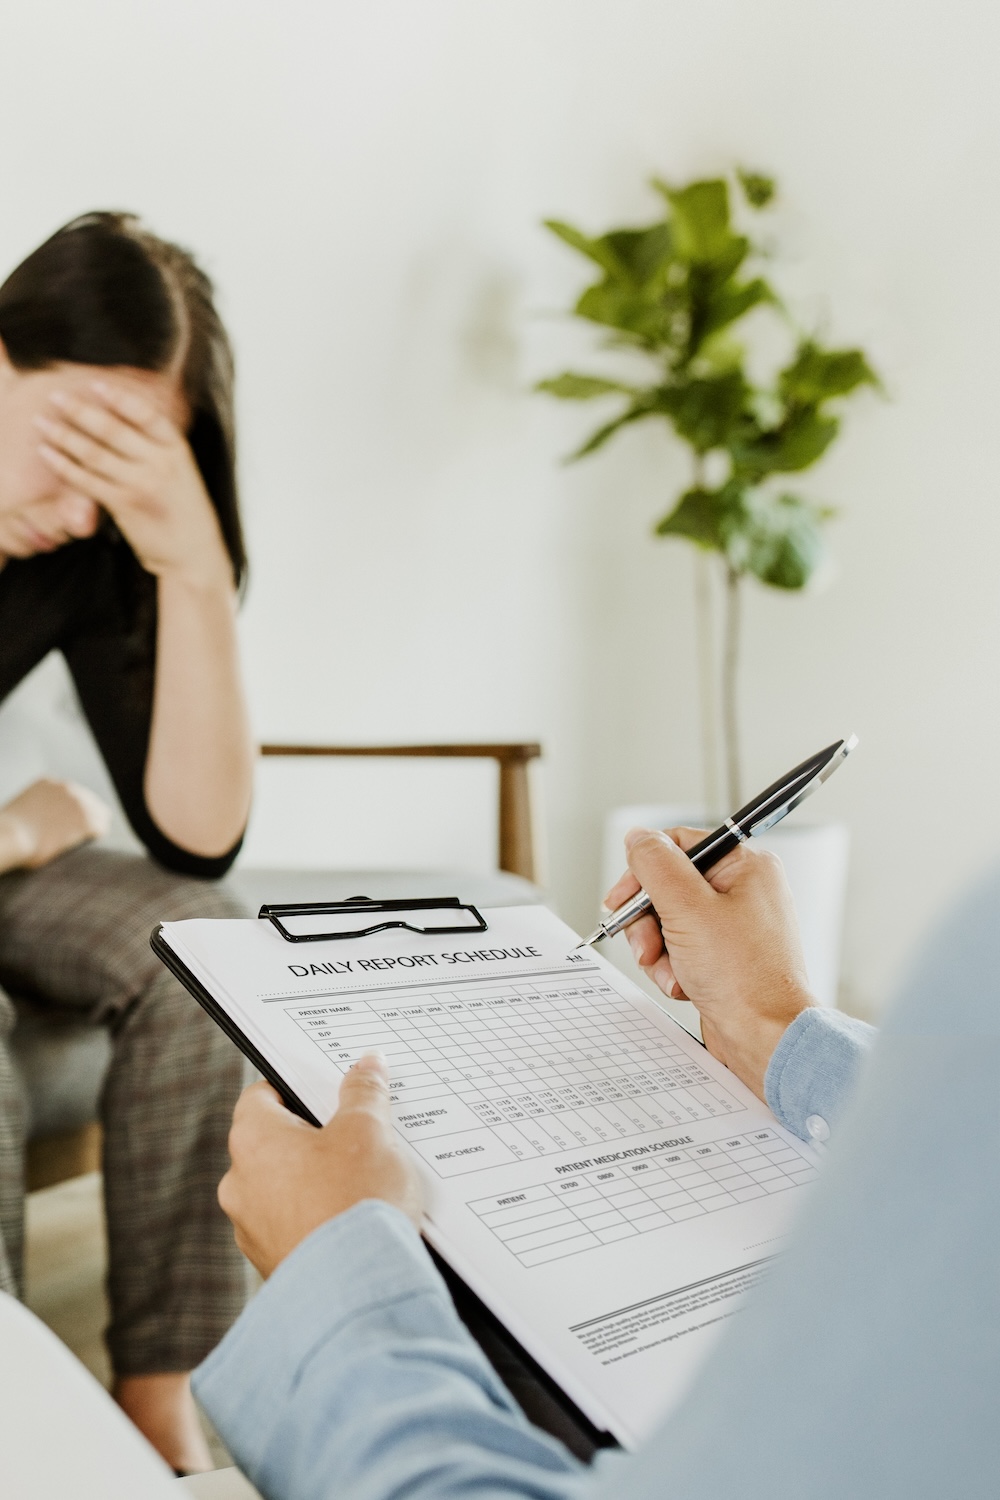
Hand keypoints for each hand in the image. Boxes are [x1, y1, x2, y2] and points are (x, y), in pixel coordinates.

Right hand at [0, 778, 110, 871]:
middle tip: (81, 834)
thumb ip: (35, 810)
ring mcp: (78, 802)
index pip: (71, 794)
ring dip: (94, 826)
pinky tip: (89, 844)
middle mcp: (66, 788)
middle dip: (86, 816)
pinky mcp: (86, 819)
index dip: (72, 810)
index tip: (69, 822)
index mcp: (49, 783)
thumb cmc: (8, 832)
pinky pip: (101, 828)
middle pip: (89, 801)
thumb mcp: (20, 810)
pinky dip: (96, 836)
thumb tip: (38, 823)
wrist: (10, 837)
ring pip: (100, 814)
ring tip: (87, 841)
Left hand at [34, 382, 232, 590]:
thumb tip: (123, 420)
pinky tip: (48, 453)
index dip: (120, 398)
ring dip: (64, 435)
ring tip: (43, 422)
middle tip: (57, 397)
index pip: (147, 415)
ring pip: (94, 453)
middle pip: (113, 429)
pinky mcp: (124, 505)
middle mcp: (160, 463)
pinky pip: (87, 480)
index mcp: (177, 450)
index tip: (96, 385)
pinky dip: (64, 465)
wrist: (194, 554)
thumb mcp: (182, 473)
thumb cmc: (185, 513)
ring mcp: (141, 484)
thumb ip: (158, 449)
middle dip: (81, 411)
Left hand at [218, 1056, 423, 1277]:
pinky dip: (319, 1220)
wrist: (358, 1292)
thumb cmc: (354, 1203)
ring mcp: (253, 1230)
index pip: (260, 1095)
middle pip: (275, 1143)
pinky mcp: (274, 1264)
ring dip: (316, 1182)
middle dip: (313, 1138)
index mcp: (252, 1141)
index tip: (324, 1089)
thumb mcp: (368, 1131)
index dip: (293, 1086)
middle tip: (356, 1135)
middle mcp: (240, 1185)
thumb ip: (363, 1092)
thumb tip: (365, 1065)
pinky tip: (355, 1220)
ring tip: (362, 1182)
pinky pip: (295, 1227)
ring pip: (284, 1189)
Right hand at [605, 827, 813, 1100]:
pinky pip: (682, 948)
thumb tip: (638, 838)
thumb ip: (656, 866)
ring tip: (670, 972)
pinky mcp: (726, 956)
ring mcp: (735, 926)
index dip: (643, 872)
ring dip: (659, 950)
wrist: (766, 1039)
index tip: (621, 899)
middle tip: (645, 946)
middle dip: (649, 922)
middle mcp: (743, 891)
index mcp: (745, 866)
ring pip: (669, 921)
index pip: (678, 846)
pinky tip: (683, 985)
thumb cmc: (744, 979)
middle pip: (669, 887)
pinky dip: (673, 967)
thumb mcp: (688, 910)